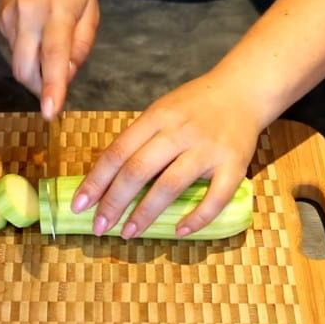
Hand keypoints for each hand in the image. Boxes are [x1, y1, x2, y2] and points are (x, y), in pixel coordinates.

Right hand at [0, 0, 98, 119]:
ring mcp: (9, 17)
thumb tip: (66, 77)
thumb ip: (81, 46)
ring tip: (48, 52)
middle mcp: (28, 15)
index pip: (53, 56)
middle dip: (39, 88)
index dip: (52, 87)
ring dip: (34, 71)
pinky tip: (36, 34)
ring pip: (18, 63)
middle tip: (54, 91)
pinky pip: (13, 49)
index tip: (50, 112)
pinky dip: (27, 53)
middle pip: (26, 69)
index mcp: (58, 12)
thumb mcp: (90, 9)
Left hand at [71, 70, 275, 238]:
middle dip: (114, 202)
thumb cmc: (197, 105)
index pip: (118, 152)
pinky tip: (179, 231)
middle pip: (138, 170)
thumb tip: (107, 176)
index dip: (96, 181)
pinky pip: (215, 197)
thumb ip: (140, 138)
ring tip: (128, 233)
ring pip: (170, 185)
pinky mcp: (234, 165)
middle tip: (99, 226)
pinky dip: (197, 218)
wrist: (244, 90)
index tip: (80, 206)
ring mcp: (207, 149)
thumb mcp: (162, 110)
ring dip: (145, 213)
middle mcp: (179, 132)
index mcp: (157, 117)